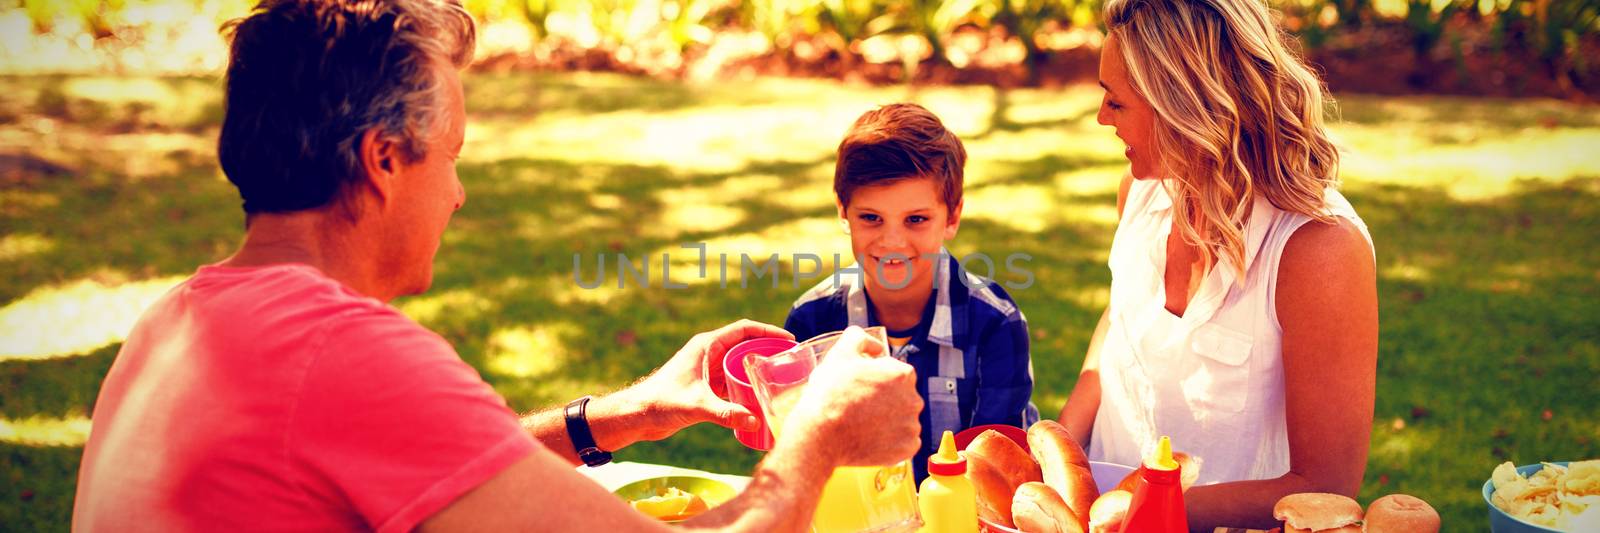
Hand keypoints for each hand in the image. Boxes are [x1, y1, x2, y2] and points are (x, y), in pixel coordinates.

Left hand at [619, 319, 793, 442]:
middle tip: (792, 362)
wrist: (638, 415)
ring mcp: (708, 370)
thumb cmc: (661, 403)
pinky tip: (761, 396)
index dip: (768, 331)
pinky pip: (734, 380)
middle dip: (769, 351)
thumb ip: (724, 413)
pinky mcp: (706, 386)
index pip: (744, 329)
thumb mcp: (696, 406)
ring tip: (782, 378)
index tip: (789, 340)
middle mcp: (709, 353)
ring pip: (741, 363)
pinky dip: (748, 384)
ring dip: (759, 368)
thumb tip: (753, 420)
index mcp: (707, 345)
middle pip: (746, 345)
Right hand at [782, 326, 922, 466]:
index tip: (861, 388)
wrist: (820, 435)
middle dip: (885, 401)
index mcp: (903, 374)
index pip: (895, 374)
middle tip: (859, 407)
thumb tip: (876, 347)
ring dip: (888, 422)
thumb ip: (860, 338)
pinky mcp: (907, 449)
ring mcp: (912, 426)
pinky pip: (902, 443)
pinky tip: (870, 440)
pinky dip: (890, 443)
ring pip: (902, 420)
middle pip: (901, 397)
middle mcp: (914, 399)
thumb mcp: (840, 353)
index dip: (877, 380)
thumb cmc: (829, 392)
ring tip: (862, 425)